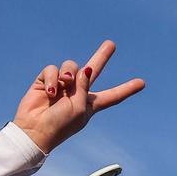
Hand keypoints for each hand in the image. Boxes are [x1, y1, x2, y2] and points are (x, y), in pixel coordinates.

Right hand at [13, 40, 144, 153]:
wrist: (34, 131)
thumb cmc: (60, 125)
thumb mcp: (80, 108)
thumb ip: (85, 87)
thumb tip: (86, 68)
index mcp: (90, 105)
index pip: (112, 96)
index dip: (126, 89)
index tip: (142, 83)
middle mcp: (78, 93)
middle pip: (93, 70)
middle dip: (101, 56)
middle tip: (111, 44)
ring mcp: (62, 86)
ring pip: (70, 66)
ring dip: (68, 73)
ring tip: (63, 85)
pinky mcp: (46, 81)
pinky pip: (53, 69)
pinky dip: (52, 78)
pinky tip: (50, 92)